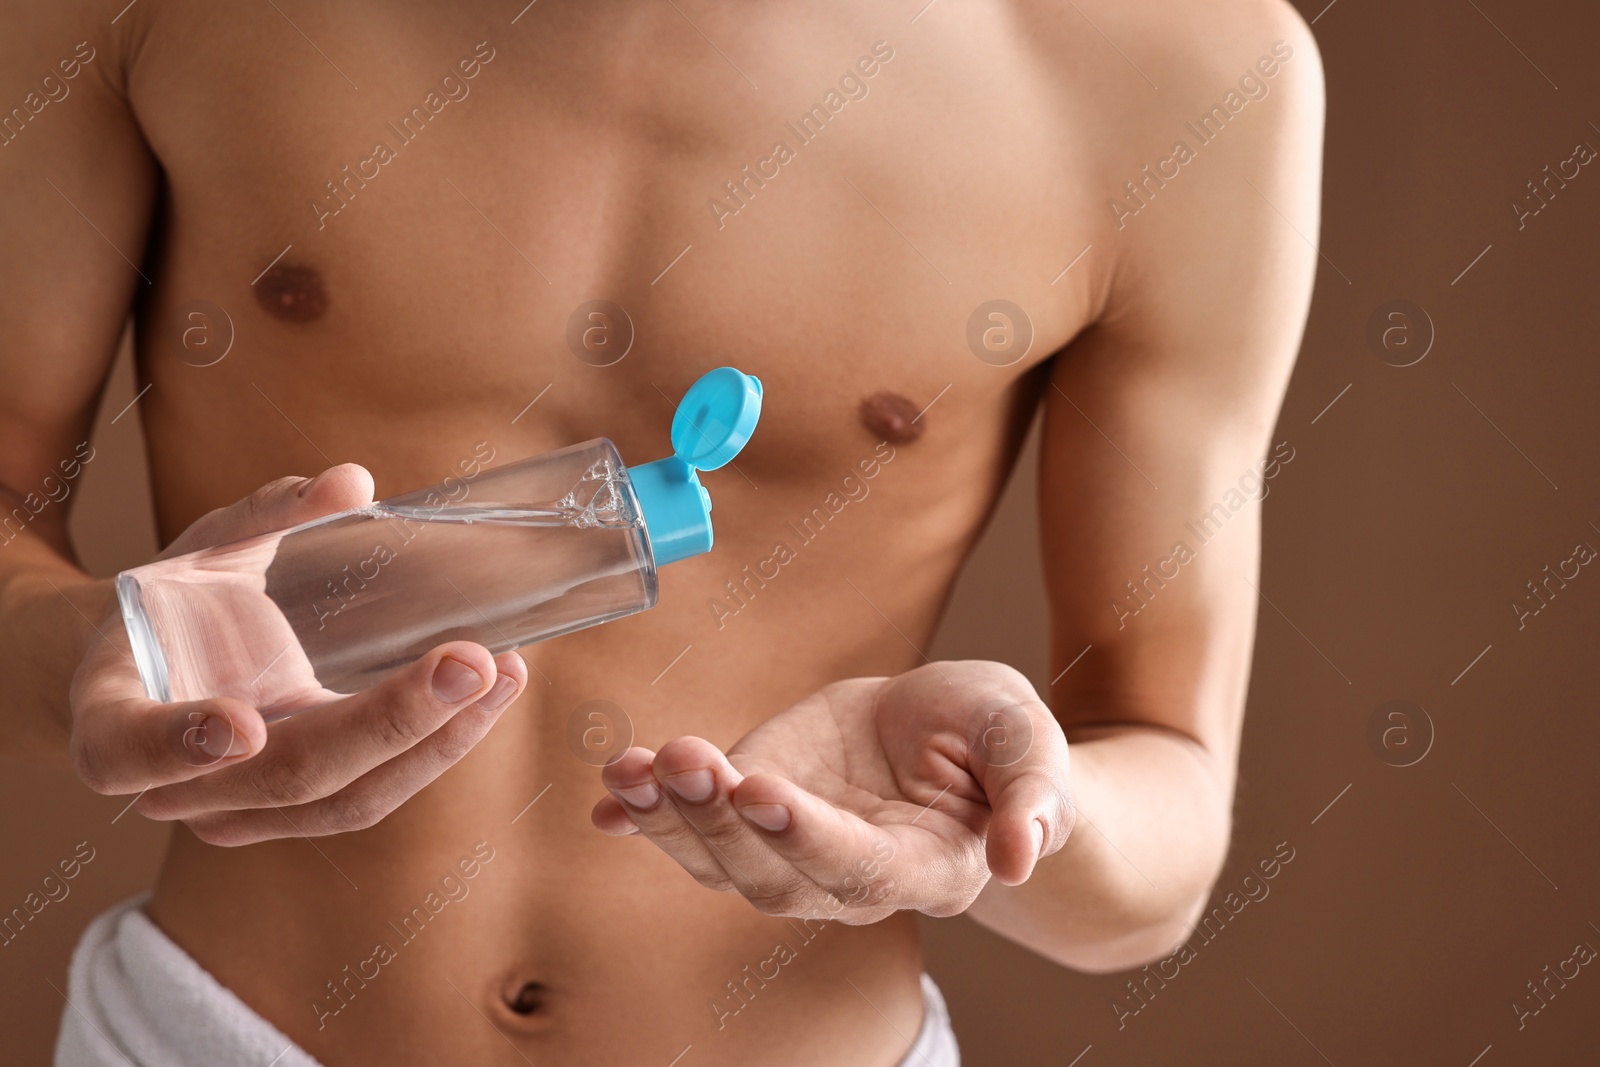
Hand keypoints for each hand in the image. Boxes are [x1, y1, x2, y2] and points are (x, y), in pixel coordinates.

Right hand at [68, 465, 527, 844]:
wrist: (164, 669)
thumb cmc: (176, 604)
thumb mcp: (204, 548)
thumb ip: (268, 514)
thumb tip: (351, 481)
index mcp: (111, 726)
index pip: (129, 750)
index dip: (180, 744)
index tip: (241, 724)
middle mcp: (177, 790)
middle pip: (286, 776)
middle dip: (388, 724)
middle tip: (469, 662)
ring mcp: (245, 813)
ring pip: (348, 800)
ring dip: (436, 742)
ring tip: (502, 674)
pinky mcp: (305, 813)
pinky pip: (376, 792)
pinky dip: (438, 747)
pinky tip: (490, 693)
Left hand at [591, 661, 1072, 921]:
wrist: (945, 729)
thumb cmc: (991, 738)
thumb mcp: (1025, 740)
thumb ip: (1032, 791)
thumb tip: (1020, 857)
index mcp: (927, 866)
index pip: (861, 868)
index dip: (808, 837)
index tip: (761, 791)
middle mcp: (850, 878)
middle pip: (775, 876)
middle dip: (722, 822)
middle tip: (689, 762)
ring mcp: (791, 852)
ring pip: (722, 862)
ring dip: (672, 818)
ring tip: (636, 768)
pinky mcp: (750, 814)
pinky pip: (691, 831)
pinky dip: (646, 815)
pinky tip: (613, 792)